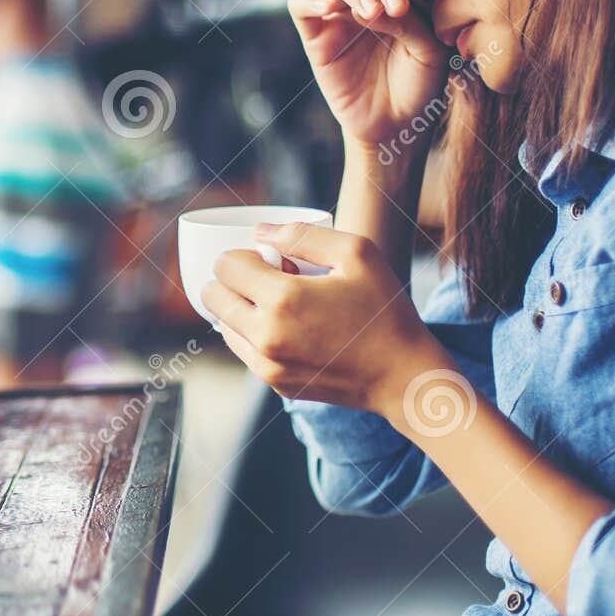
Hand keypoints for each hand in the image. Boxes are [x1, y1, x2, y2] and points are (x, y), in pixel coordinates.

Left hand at [200, 220, 448, 418]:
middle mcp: (266, 336)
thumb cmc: (385, 311)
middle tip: (272, 279)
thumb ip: (302, 234)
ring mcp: (267, 365)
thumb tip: (259, 232)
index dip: (243, 254)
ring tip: (284, 305)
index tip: (271, 260)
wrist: (402, 374)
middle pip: (213, 297)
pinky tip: (290, 327)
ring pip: (223, 325)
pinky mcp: (274, 382)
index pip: (224, 266)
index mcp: (283, 300)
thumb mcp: (357, 253)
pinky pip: (243, 350)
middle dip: (234, 280)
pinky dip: (254, 334)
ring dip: (241, 308)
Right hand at [287, 0, 450, 150]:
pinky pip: (300, 4)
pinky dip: (310, 0)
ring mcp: (340, 12)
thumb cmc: (418, 84)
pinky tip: (329, 10)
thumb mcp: (429, 50)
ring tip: (371, 14)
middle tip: (398, 6)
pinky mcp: (315, 35)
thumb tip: (375, 6)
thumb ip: (410, 21)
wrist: (394, 124)